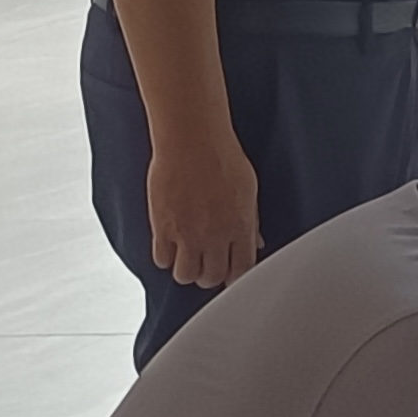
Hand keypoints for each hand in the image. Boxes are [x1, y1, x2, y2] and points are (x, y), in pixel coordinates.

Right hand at [146, 125, 261, 290]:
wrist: (191, 138)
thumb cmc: (221, 155)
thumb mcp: (248, 188)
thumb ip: (251, 221)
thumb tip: (255, 242)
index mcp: (240, 227)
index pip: (241, 271)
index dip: (234, 276)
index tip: (228, 273)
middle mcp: (214, 236)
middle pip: (211, 278)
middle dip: (209, 275)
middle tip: (205, 263)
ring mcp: (187, 234)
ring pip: (185, 276)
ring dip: (186, 269)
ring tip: (186, 256)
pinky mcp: (162, 227)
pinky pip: (161, 260)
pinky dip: (165, 257)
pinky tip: (169, 245)